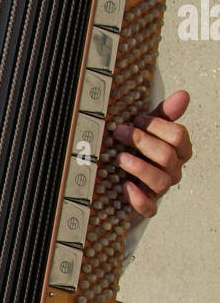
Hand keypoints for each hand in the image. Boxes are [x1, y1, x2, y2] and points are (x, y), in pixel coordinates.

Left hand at [112, 89, 191, 218]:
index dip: (156, 125)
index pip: (178, 135)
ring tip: (120, 158)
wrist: (122, 179)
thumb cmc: (139, 151)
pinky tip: (125, 186)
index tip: (136, 119)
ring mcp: (161, 188)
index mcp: (178, 150)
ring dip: (139, 167)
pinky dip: (138, 198)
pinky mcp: (147, 206)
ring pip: (160, 180)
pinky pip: (149, 208)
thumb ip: (165, 114)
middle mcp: (173, 170)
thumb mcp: (149, 129)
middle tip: (119, 133)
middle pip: (167, 155)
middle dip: (142, 141)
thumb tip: (183, 95)